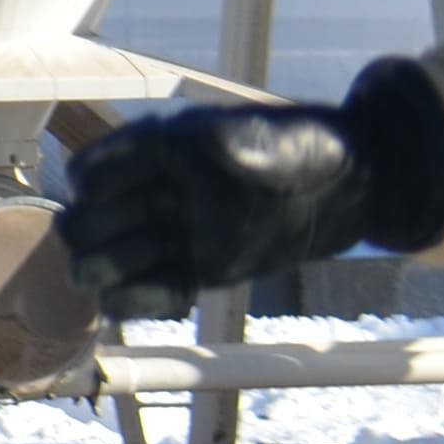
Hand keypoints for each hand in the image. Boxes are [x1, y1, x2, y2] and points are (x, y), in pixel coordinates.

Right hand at [58, 68, 443, 317]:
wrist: (353, 185)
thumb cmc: (310, 149)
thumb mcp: (272, 141)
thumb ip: (237, 145)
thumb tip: (208, 141)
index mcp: (161, 149)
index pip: (93, 170)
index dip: (94, 185)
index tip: (111, 195)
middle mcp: (158, 191)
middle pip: (90, 219)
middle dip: (91, 237)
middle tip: (109, 253)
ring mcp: (176, 232)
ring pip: (109, 260)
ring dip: (106, 274)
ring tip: (125, 281)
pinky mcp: (198, 268)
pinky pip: (148, 292)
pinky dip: (140, 302)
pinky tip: (164, 300)